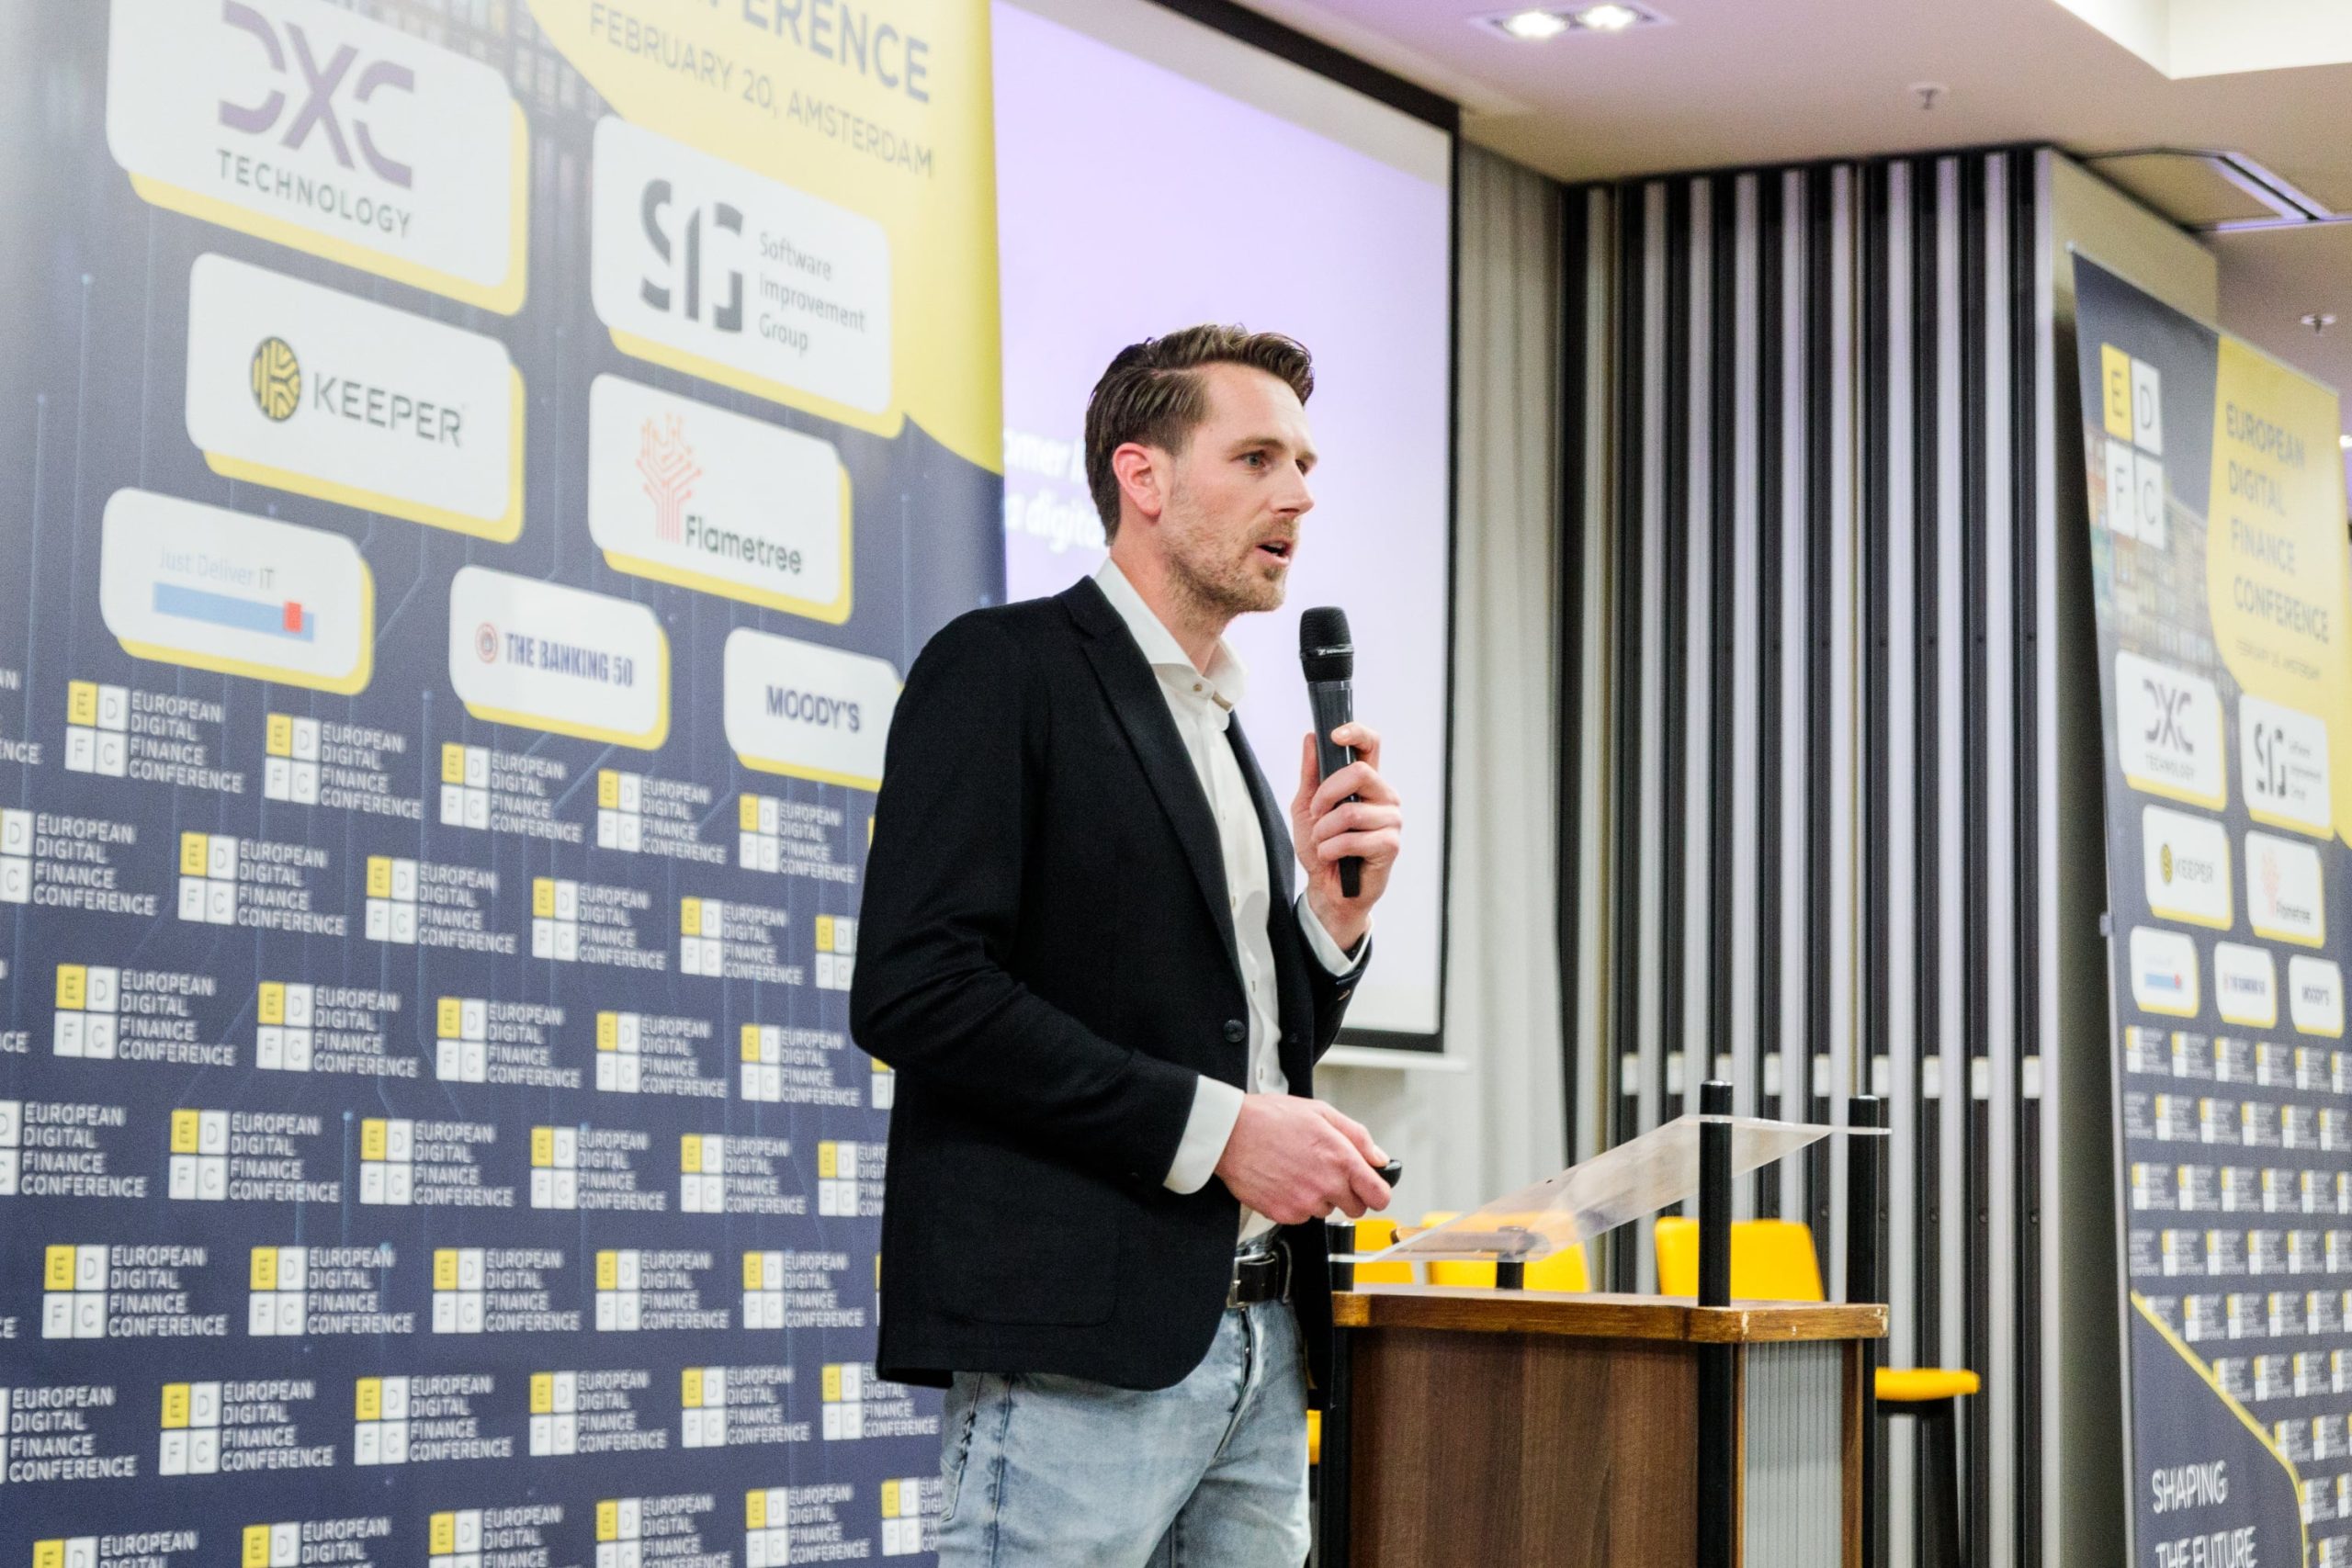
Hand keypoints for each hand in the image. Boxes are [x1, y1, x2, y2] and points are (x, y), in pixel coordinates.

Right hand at [1212, 1094, 1392, 1224]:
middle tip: (1328, 1173)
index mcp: (1340, 1158)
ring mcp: (1304, 1203)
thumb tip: (1378, 1157)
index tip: (1373, 1190)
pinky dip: (1296, 1202)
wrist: (1229, 1134)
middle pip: (1355, 1209)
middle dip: (1347, 1194)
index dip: (1378, 1193)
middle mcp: (1326, 1185)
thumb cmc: (1270, 1119)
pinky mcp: (1284, 1214)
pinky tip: (1284, 1180)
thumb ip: (1357, 1136)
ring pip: (1326, 1210)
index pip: (1378, 1195)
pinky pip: (1301, 1216)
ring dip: (1319, 1196)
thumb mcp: (1321, 1112)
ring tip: (1298, 1170)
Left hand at [1290, 722, 1401, 950]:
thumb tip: (1312, 738)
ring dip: (1324, 830)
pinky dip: (1331, 849)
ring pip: (1351, 811)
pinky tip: (1331, 855)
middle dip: (1326, 794)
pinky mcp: (1390, 844)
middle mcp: (1383, 796)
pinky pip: (1353, 838)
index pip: (1371, 744)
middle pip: (1360, 772)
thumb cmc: (1321, 847)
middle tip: (1316, 813)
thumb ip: (1310, 774)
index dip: (1356, 733)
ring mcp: (1391, 819)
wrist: (1326, 887)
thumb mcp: (1306, 806)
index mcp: (1366, 782)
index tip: (1334, 736)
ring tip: (1323, 842)